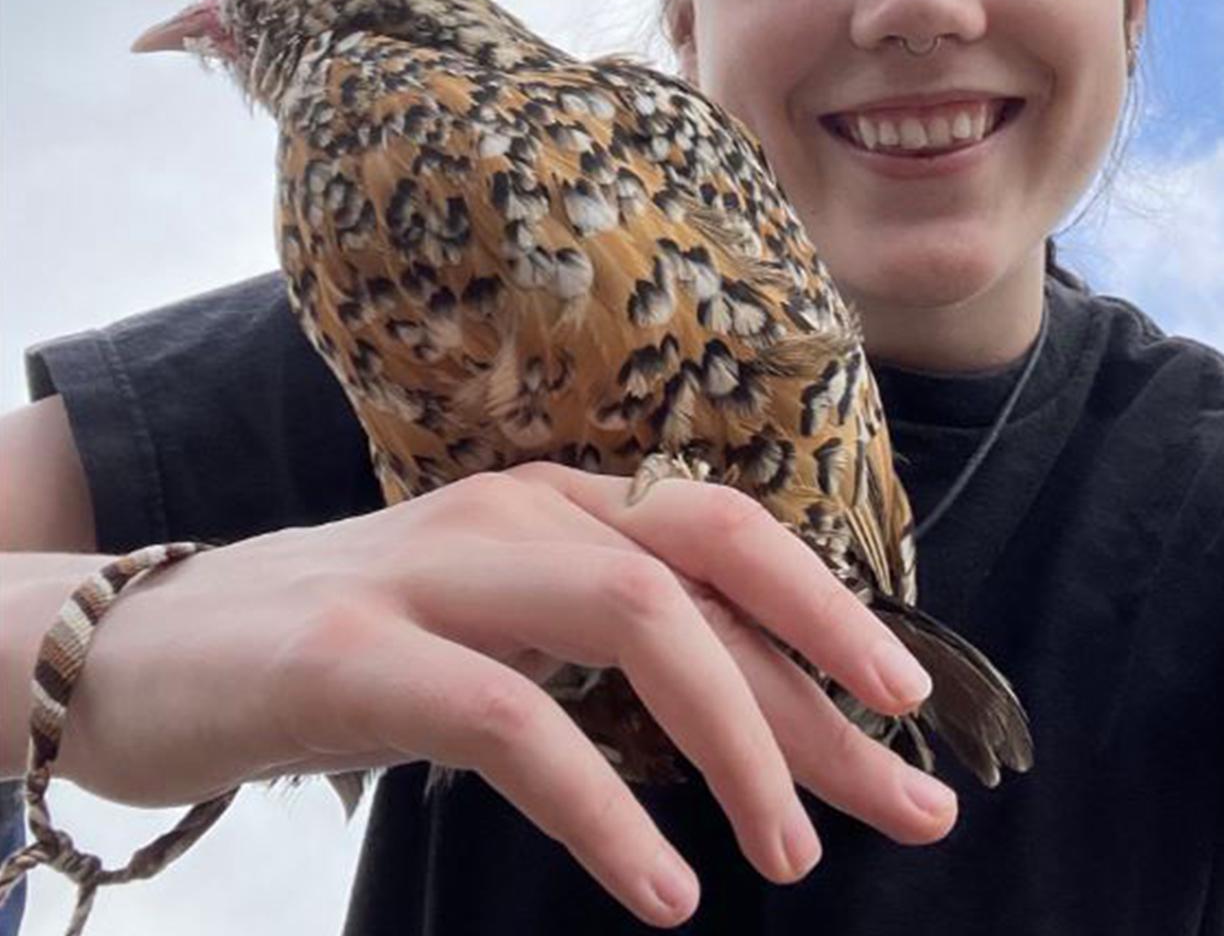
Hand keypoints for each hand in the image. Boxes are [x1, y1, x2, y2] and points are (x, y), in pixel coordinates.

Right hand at [59, 464, 956, 925]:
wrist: (138, 646)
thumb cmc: (344, 647)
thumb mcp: (499, 639)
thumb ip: (607, 659)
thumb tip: (752, 730)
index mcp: (556, 504)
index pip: (728, 540)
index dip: (830, 617)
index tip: (911, 714)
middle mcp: (514, 512)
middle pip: (709, 567)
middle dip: (823, 681)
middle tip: (910, 796)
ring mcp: (435, 570)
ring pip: (637, 619)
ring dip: (738, 742)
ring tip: (796, 858)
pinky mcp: (356, 652)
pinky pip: (514, 720)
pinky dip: (605, 809)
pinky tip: (664, 892)